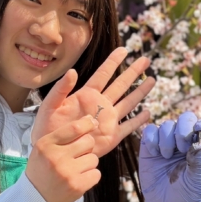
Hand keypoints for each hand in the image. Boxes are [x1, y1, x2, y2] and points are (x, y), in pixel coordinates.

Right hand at [25, 110, 100, 201]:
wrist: (35, 198)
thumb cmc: (42, 169)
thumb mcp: (44, 148)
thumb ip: (63, 135)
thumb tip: (91, 121)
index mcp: (46, 144)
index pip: (74, 128)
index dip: (88, 123)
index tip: (93, 122)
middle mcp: (56, 157)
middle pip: (88, 142)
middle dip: (86, 147)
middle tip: (77, 155)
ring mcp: (67, 173)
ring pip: (94, 159)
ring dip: (88, 163)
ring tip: (75, 169)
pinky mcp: (77, 186)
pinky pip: (96, 174)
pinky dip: (90, 176)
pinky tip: (79, 178)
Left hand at [32, 48, 154, 157]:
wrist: (53, 151)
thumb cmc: (48, 128)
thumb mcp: (50, 105)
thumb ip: (61, 89)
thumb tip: (72, 71)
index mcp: (86, 95)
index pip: (103, 74)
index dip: (113, 61)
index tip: (124, 50)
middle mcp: (101, 105)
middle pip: (120, 84)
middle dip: (132, 72)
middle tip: (145, 60)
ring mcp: (108, 120)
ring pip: (128, 102)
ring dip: (140, 92)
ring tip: (151, 80)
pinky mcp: (111, 136)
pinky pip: (128, 126)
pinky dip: (138, 121)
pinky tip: (147, 113)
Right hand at [139, 112, 200, 201]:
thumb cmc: (187, 192)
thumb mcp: (196, 181)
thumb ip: (198, 163)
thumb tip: (198, 144)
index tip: (199, 130)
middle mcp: (185, 141)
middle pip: (186, 119)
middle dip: (183, 129)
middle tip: (182, 148)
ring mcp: (167, 142)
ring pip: (167, 124)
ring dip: (166, 138)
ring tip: (166, 156)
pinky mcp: (150, 146)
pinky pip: (149, 130)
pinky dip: (152, 138)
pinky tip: (155, 153)